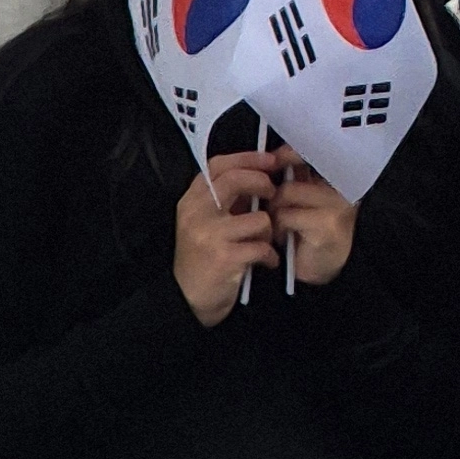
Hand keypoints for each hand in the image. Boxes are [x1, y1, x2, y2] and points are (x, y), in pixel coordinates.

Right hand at [174, 154, 278, 322]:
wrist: (187, 300)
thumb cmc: (203, 258)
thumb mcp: (205, 222)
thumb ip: (226, 198)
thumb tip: (261, 172)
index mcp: (191, 202)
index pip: (218, 165)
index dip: (247, 158)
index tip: (269, 160)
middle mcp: (196, 214)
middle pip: (235, 179)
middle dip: (262, 182)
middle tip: (272, 193)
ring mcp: (209, 235)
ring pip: (258, 217)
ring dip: (269, 230)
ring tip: (264, 241)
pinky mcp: (224, 257)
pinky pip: (262, 246)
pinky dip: (270, 255)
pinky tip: (265, 261)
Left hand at [268, 155, 355, 288]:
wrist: (321, 272)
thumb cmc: (307, 236)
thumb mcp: (301, 202)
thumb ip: (293, 179)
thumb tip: (268, 158)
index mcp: (334, 177)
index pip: (311, 152)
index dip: (289, 154)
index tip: (272, 162)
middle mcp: (340, 186)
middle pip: (295, 168)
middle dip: (274, 188)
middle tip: (266, 199)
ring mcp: (336, 204)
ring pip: (287, 193)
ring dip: (274, 211)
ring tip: (278, 226)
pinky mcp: (327, 224)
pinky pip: (287, 215)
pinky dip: (278, 228)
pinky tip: (282, 238)